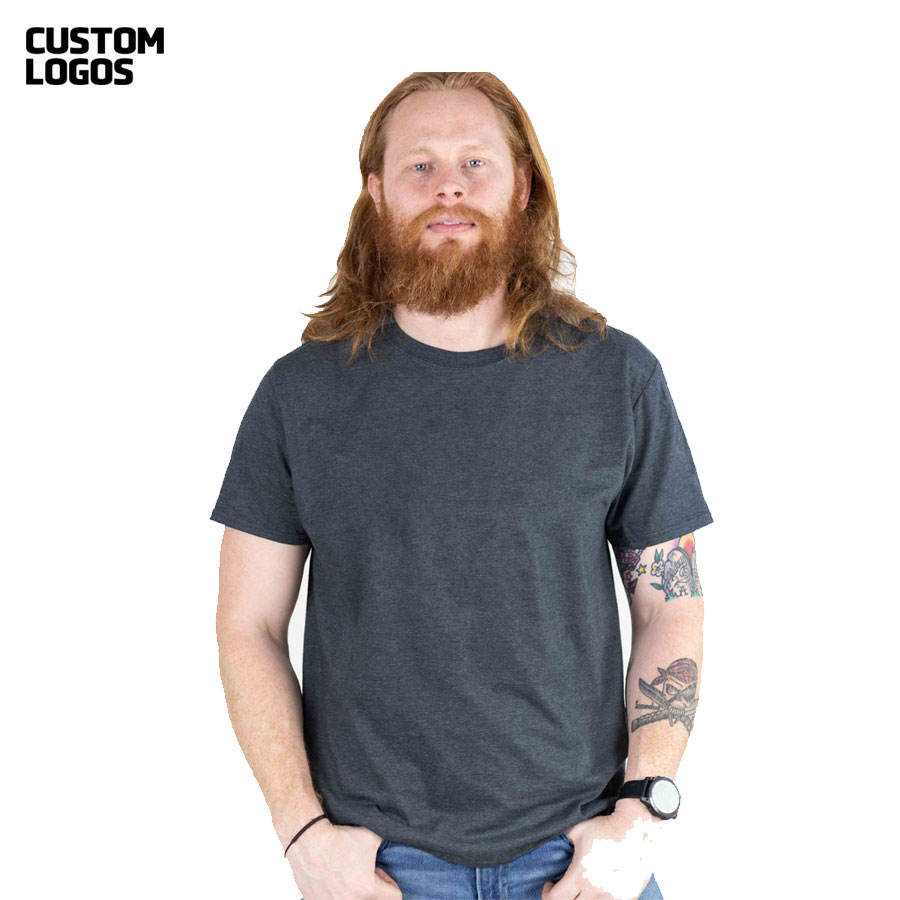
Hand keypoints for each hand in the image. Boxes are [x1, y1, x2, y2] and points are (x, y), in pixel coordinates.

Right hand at [286, 821, 400, 898]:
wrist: (309, 839)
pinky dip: (336, 894)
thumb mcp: (372, 838)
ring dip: (354, 892)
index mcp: (367, 890)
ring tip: (349, 876)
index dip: (390, 882)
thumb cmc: (339, 839)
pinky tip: (333, 880)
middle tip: (366, 873)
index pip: (394, 897)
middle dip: (373, 890)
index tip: (382, 873)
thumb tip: (393, 843)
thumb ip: (385, 846)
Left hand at [542, 800, 664, 899]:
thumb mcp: (577, 830)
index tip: (549, 885)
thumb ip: (562, 840)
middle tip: (562, 888)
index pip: (556, 898)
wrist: (636, 829)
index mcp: (581, 874)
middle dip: (563, 898)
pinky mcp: (626, 897)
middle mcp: (596, 890)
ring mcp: (613, 896)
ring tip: (580, 889)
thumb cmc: (605, 828)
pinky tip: (597, 891)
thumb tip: (550, 842)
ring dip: (582, 899)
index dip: (547, 893)